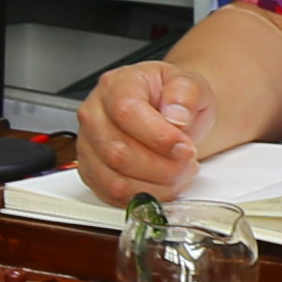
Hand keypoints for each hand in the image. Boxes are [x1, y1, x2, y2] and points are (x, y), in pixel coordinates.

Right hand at [71, 63, 213, 201]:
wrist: (169, 114)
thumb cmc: (173, 100)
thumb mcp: (191, 84)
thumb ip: (186, 94)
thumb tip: (175, 115)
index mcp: (116, 85)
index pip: (126, 112)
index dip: (158, 137)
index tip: (185, 147)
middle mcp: (95, 114)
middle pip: (117, 152)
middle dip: (162, 167)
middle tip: (186, 162)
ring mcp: (90, 145)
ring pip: (115, 180)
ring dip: (155, 186)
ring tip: (178, 173)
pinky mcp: (92, 172)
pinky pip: (113, 195)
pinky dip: (144, 197)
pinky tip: (163, 184)